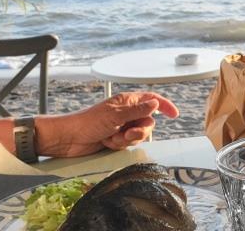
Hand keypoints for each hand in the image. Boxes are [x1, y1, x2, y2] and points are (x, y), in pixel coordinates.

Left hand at [36, 91, 179, 156]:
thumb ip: (138, 110)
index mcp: (127, 101)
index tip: (174, 114)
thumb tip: (156, 104)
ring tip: (113, 138)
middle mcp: (126, 112)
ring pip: (139, 134)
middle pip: (148, 121)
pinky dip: (119, 144)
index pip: (152, 99)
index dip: (164, 105)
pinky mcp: (116, 138)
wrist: (70, 139)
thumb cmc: (88, 122)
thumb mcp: (115, 115)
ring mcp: (122, 126)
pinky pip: (128, 143)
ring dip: (128, 139)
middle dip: (140, 130)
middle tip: (127, 133)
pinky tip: (107, 142)